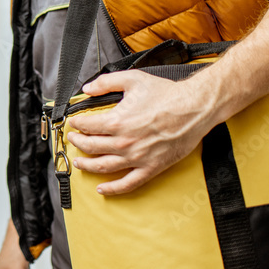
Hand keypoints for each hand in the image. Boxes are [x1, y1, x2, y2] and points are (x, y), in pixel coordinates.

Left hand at [68, 70, 213, 194]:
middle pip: (90, 146)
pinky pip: (128, 183)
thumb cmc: (167, 94)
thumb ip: (106, 82)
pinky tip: (102, 189)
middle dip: (77, 142)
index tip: (74, 123)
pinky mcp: (151, 168)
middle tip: (73, 139)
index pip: (87, 126)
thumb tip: (88, 88)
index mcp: (118, 121)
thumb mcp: (132, 79)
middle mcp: (124, 142)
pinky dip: (112, 188)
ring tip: (79, 162)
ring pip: (103, 166)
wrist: (195, 108)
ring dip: (87, 165)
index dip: (77, 124)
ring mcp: (137, 157)